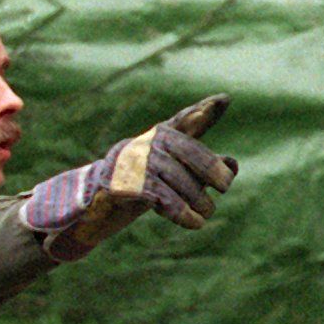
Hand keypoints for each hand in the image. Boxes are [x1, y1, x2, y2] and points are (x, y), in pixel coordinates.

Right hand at [20, 95, 238, 259]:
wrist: (91, 210)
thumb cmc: (139, 190)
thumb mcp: (173, 179)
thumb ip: (202, 170)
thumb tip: (232, 165)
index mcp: (156, 138)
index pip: (182, 121)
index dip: (201, 112)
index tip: (223, 101)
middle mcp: (143, 143)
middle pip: (185, 149)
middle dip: (209, 167)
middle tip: (225, 186)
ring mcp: (128, 162)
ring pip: (173, 176)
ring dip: (195, 198)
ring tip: (206, 214)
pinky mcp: (118, 185)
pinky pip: (157, 195)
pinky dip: (180, 211)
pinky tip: (193, 222)